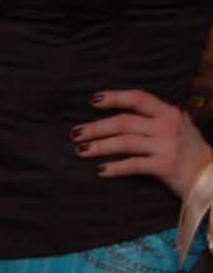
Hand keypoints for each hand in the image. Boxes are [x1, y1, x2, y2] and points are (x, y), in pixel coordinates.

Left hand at [76, 89, 212, 250]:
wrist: (211, 175)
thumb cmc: (192, 152)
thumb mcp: (180, 127)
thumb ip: (159, 118)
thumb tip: (131, 110)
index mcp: (170, 113)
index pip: (139, 98)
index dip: (114, 97)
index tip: (92, 100)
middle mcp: (168, 126)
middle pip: (124, 122)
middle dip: (96, 127)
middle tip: (74, 133)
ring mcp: (167, 145)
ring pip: (125, 142)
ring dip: (99, 146)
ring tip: (80, 150)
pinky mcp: (166, 166)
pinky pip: (134, 165)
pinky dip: (115, 168)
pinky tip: (100, 171)